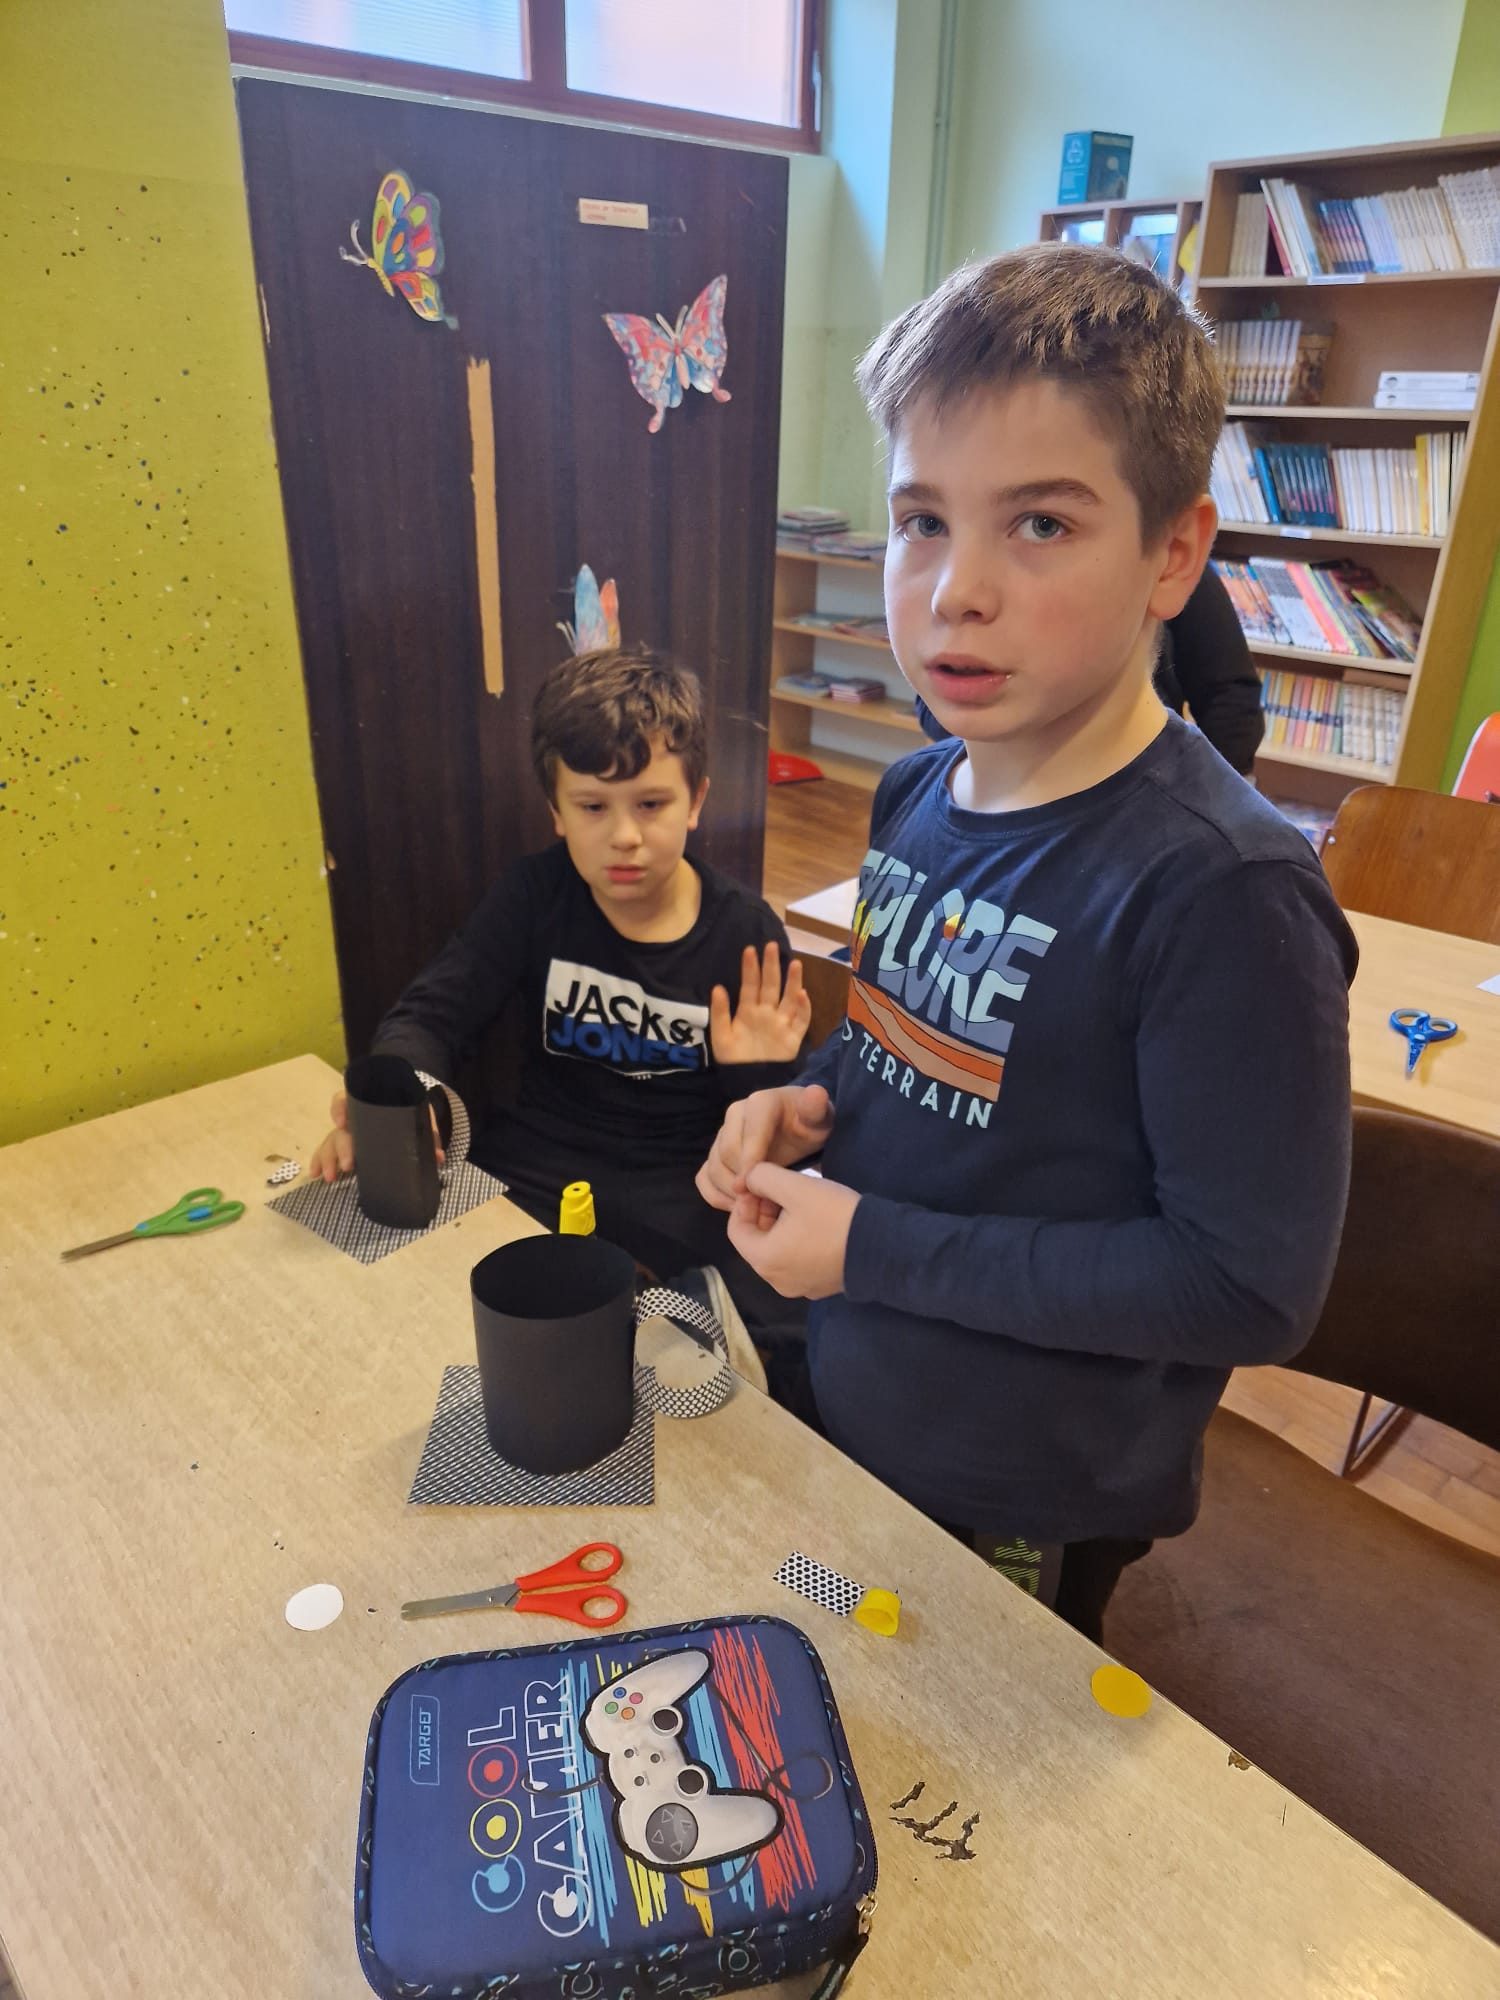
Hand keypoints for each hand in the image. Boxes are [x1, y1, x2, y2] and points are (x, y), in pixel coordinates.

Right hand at [308, 1089, 445, 1183]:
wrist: (405, 1106)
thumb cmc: (409, 1110)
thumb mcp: (420, 1117)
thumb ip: (428, 1133)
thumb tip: (438, 1157)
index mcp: (370, 1104)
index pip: (348, 1099)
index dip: (341, 1109)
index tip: (343, 1122)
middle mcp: (354, 1118)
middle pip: (340, 1130)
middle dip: (341, 1148)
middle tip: (349, 1166)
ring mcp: (347, 1132)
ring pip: (330, 1142)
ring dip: (328, 1160)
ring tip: (330, 1178)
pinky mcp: (345, 1146)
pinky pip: (328, 1151)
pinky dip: (320, 1162)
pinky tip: (316, 1175)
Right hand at [696, 1084, 833, 1215]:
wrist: (798, 1127)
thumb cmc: (809, 1123)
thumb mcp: (819, 1116)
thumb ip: (817, 1107)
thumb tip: (816, 1093)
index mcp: (759, 1104)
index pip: (749, 1136)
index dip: (750, 1163)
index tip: (757, 1189)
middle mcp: (734, 1115)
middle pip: (726, 1153)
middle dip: (741, 1181)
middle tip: (760, 1203)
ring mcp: (722, 1135)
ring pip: (712, 1167)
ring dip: (728, 1192)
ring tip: (751, 1208)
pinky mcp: (716, 1155)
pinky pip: (704, 1177)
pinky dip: (715, 1195)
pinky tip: (735, 1208)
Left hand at [709, 943, 810, 1065]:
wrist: (748, 1082)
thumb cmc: (734, 1059)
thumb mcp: (721, 1037)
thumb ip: (719, 1013)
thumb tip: (718, 987)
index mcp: (748, 1011)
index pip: (750, 985)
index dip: (750, 968)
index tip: (750, 949)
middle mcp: (767, 1013)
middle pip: (771, 985)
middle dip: (772, 966)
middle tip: (771, 945)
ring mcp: (781, 1023)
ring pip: (789, 997)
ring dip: (792, 981)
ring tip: (795, 964)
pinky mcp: (793, 1037)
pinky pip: (801, 1019)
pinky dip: (803, 1008)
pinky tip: (802, 995)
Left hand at [727, 1163, 858, 1298]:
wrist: (884, 1248)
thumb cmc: (833, 1217)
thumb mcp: (795, 1187)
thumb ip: (762, 1177)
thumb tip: (748, 1180)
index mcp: (764, 1260)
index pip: (736, 1229)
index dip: (744, 1201)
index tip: (761, 1183)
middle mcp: (776, 1280)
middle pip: (756, 1240)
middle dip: (762, 1211)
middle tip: (781, 1187)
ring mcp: (800, 1286)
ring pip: (777, 1250)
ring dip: (780, 1224)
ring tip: (799, 1201)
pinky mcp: (820, 1286)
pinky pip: (797, 1261)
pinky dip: (797, 1240)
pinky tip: (815, 1221)